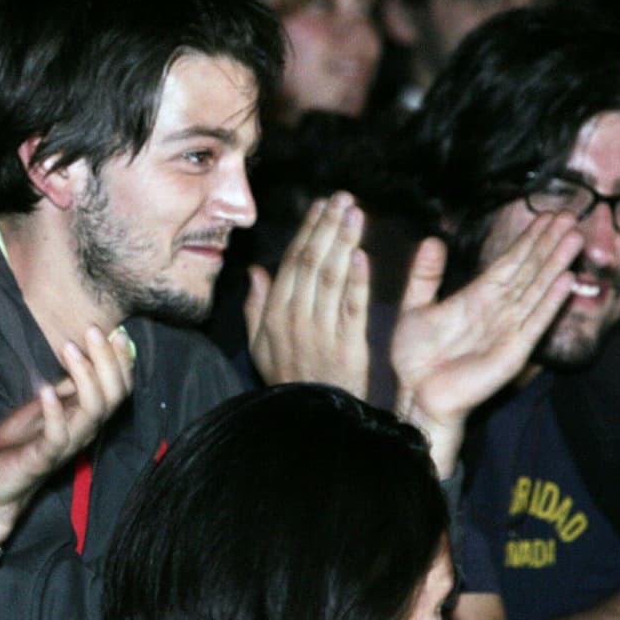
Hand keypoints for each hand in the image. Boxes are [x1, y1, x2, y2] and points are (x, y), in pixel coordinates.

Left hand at [0, 326, 134, 527]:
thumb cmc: (22, 443)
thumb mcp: (47, 406)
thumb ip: (67, 387)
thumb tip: (85, 352)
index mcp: (87, 417)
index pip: (118, 389)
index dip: (121, 361)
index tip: (115, 332)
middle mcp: (84, 431)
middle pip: (113, 397)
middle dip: (107, 361)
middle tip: (92, 330)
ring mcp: (65, 446)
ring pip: (93, 412)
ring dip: (84, 377)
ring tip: (69, 348)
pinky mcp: (42, 459)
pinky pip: (57, 436)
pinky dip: (54, 411)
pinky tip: (46, 389)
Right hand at [245, 193, 370, 396]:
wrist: (310, 422)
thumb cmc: (287, 382)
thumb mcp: (260, 346)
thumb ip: (257, 306)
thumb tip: (256, 270)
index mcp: (275, 313)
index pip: (292, 262)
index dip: (308, 230)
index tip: (321, 205)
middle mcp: (296, 317)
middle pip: (312, 262)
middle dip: (328, 226)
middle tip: (343, 198)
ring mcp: (321, 331)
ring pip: (332, 278)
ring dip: (344, 242)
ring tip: (355, 214)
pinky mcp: (347, 346)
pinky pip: (352, 308)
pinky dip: (358, 282)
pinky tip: (363, 257)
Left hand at [391, 212, 581, 476]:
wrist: (415, 392)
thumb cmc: (416, 356)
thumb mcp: (415, 306)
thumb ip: (425, 275)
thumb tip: (433, 239)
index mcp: (477, 298)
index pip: (509, 263)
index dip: (527, 240)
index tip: (546, 215)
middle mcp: (498, 310)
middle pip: (528, 271)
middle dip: (548, 244)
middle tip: (569, 214)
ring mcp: (509, 329)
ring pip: (536, 290)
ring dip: (556, 265)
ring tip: (575, 238)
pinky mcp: (513, 351)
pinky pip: (535, 322)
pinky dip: (550, 302)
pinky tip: (566, 280)